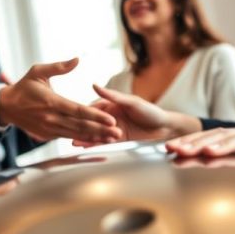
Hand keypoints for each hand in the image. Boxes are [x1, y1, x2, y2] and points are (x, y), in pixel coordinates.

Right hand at [0, 58, 121, 142]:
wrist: (6, 107)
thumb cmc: (24, 86)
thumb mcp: (38, 71)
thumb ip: (58, 67)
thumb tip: (77, 59)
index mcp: (51, 102)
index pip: (78, 111)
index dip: (96, 116)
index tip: (111, 119)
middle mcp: (51, 118)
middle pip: (80, 126)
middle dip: (101, 130)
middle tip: (118, 132)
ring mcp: (49, 129)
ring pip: (76, 134)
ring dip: (95, 137)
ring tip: (112, 138)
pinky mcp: (48, 135)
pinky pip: (68, 137)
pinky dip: (83, 139)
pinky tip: (97, 139)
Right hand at [72, 84, 191, 145]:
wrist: (165, 128)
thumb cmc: (151, 111)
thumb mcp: (132, 102)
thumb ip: (113, 96)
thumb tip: (94, 86)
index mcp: (112, 104)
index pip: (93, 107)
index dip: (83, 112)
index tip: (72, 115)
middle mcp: (111, 116)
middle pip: (93, 121)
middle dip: (81, 126)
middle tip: (69, 131)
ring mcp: (114, 128)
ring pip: (97, 132)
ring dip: (85, 136)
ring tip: (73, 141)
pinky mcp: (118, 139)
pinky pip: (104, 142)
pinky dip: (94, 144)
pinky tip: (84, 147)